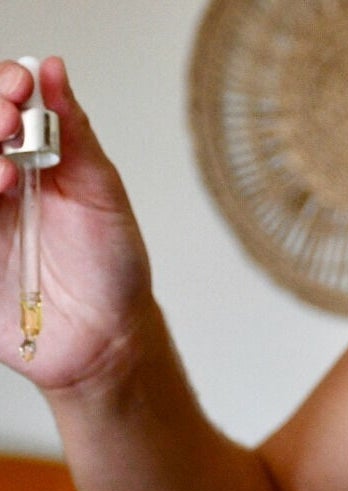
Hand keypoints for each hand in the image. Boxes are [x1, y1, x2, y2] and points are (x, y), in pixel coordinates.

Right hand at [0, 57, 153, 388]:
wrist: (105, 339)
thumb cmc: (112, 268)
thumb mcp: (103, 196)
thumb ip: (76, 136)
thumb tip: (55, 70)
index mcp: (37, 160)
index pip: (4, 105)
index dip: (5, 88)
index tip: (20, 90)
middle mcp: (1, 182)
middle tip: (7, 122)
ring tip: (4, 174)